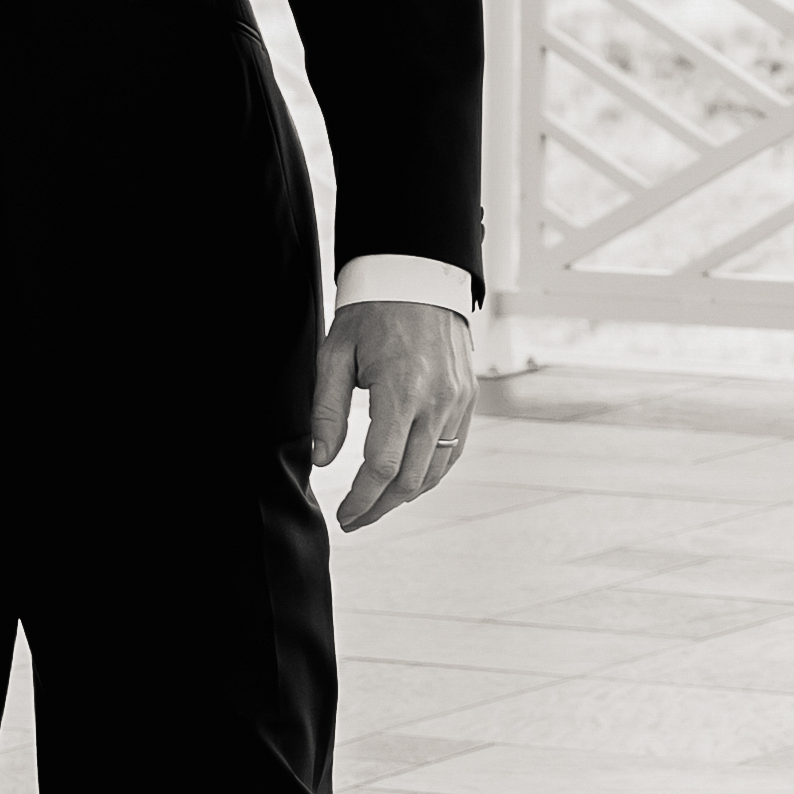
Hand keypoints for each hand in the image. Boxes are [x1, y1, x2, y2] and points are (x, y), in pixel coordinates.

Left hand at [320, 300, 476, 531]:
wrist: (419, 275)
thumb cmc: (372, 312)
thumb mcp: (336, 354)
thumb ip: (328, 410)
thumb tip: (324, 458)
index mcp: (401, 390)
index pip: (381, 466)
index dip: (361, 499)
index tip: (343, 515)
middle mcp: (437, 400)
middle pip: (410, 478)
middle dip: (380, 506)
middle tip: (355, 518)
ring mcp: (458, 400)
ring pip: (435, 470)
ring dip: (405, 495)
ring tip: (377, 503)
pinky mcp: (468, 397)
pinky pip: (453, 450)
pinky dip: (431, 473)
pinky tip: (407, 480)